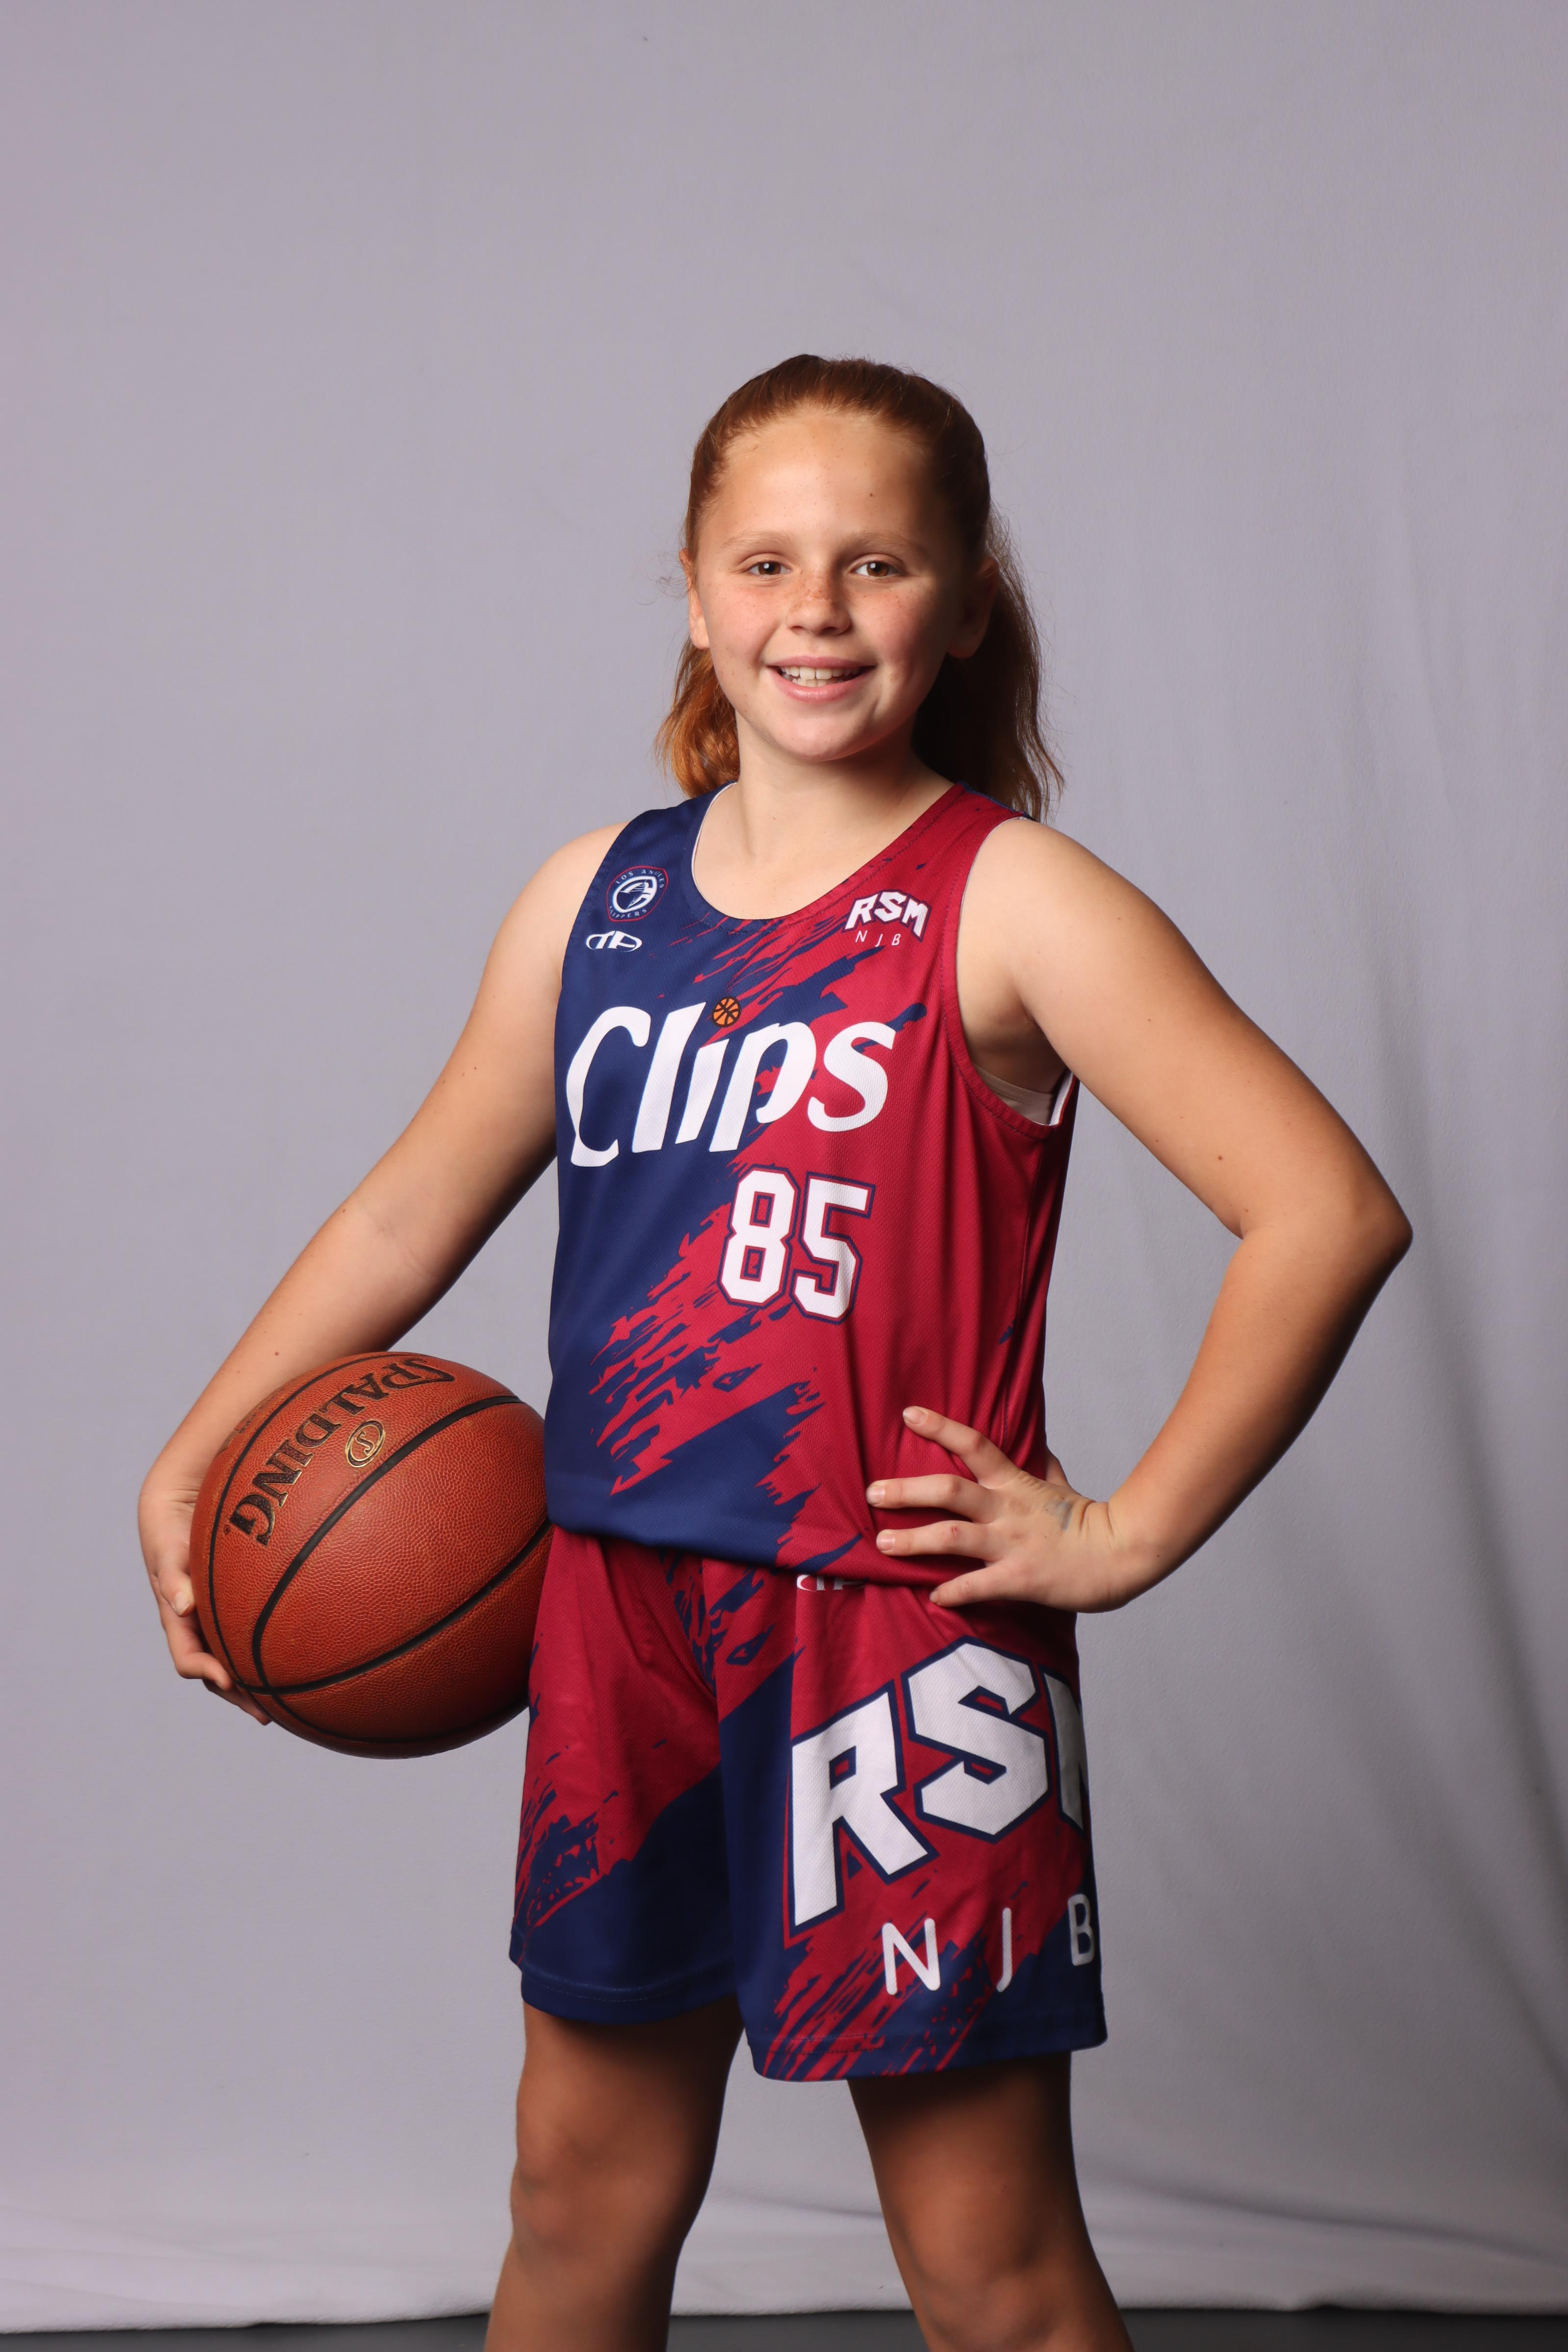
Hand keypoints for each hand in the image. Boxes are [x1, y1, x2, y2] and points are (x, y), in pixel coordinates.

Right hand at [139, 1470, 270, 1723]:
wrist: (178, 1511)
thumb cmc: (171, 1531)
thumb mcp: (169, 1551)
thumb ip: (173, 1576)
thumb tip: (182, 1604)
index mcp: (176, 1621)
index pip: (188, 1659)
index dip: (208, 1673)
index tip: (232, 1682)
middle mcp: (195, 1627)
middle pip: (214, 1672)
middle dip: (238, 1695)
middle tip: (266, 1714)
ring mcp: (212, 1620)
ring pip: (232, 1660)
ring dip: (254, 1682)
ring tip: (285, 1701)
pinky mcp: (230, 1608)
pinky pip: (246, 1637)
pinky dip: (264, 1652)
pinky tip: (295, 1657)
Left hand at [867, 1405, 1158, 1613]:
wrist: (1124, 1554)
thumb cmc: (1092, 1521)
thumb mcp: (1064, 1486)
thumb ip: (1044, 1467)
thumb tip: (1037, 1445)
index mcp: (1016, 1484)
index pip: (975, 1445)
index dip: (941, 1427)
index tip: (908, 1414)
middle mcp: (1008, 1510)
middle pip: (949, 1491)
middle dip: (907, 1491)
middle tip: (872, 1492)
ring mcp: (1012, 1545)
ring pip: (953, 1537)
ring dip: (914, 1541)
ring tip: (883, 1543)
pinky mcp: (1020, 1579)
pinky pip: (979, 1586)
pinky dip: (953, 1592)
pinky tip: (932, 1597)